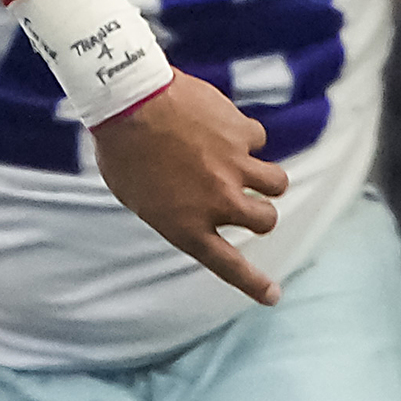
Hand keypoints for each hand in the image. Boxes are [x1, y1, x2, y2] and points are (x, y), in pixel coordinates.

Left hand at [88, 76, 285, 306]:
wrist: (128, 103)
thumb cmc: (123, 152)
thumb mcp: (139, 197)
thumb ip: (176, 209)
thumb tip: (199, 206)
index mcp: (186, 226)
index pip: (227, 264)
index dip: (253, 283)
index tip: (273, 296)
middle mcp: (218, 202)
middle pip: (266, 220)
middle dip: (261, 212)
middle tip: (247, 199)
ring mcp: (235, 168)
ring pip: (277, 183)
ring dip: (264, 177)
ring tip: (241, 164)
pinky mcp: (243, 135)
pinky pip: (258, 140)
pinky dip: (243, 136)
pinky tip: (217, 125)